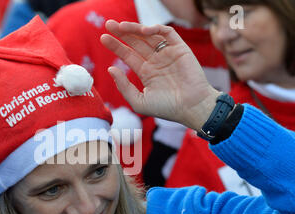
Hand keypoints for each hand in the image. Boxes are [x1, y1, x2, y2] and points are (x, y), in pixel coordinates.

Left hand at [100, 20, 219, 130]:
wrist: (190, 107)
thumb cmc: (166, 108)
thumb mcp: (139, 101)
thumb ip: (124, 86)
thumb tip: (111, 69)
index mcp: (147, 73)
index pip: (129, 55)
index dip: (116, 46)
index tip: (103, 38)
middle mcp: (156, 61)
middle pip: (136, 43)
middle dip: (122, 33)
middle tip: (108, 24)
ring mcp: (168, 54)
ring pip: (149, 36)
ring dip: (135, 29)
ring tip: (120, 26)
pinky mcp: (180, 48)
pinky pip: (167, 33)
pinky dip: (156, 29)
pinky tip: (143, 30)